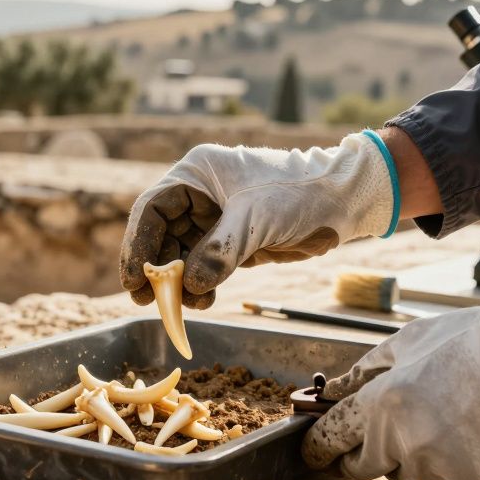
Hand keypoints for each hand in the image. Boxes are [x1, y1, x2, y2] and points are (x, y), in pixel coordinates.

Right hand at [119, 133, 396, 307]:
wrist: (344, 201)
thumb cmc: (299, 194)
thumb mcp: (255, 220)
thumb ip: (219, 252)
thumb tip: (189, 287)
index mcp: (197, 173)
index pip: (152, 208)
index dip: (139, 244)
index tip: (135, 278)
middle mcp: (199, 194)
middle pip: (160, 234)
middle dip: (155, 268)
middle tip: (147, 300)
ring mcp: (214, 219)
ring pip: (179, 254)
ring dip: (177, 282)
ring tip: (185, 305)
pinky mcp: (231, 241)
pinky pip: (202, 266)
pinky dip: (198, 286)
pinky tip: (201, 301)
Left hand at [301, 296, 479, 479]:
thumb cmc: (473, 343)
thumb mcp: (408, 342)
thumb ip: (362, 371)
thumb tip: (328, 391)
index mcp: (382, 405)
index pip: (331, 439)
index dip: (317, 446)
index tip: (313, 448)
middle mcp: (403, 442)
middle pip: (361, 466)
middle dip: (358, 452)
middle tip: (370, 431)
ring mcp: (437, 466)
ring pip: (402, 470)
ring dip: (403, 451)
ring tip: (433, 413)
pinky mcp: (468, 479)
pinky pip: (439, 473)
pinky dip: (442, 456)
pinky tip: (462, 426)